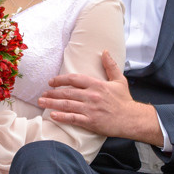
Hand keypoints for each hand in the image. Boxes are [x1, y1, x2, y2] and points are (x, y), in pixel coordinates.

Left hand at [37, 51, 163, 144]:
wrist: (132, 119)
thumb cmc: (124, 100)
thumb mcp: (119, 80)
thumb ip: (110, 65)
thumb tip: (105, 51)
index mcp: (97, 85)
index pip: (74, 79)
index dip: (60, 79)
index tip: (51, 81)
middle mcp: (92, 96)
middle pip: (67, 92)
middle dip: (52, 92)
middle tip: (42, 94)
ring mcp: (90, 109)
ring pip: (67, 104)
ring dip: (52, 103)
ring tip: (41, 102)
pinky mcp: (91, 122)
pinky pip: (73, 118)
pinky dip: (61, 116)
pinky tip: (52, 115)